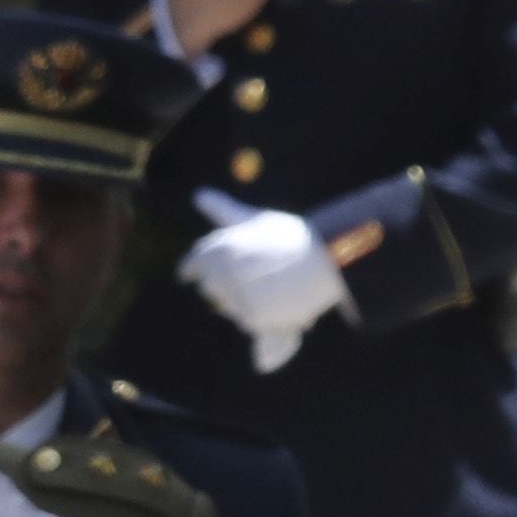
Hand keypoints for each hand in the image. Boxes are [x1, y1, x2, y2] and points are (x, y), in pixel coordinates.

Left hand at [177, 198, 349, 374]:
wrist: (330, 258)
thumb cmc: (293, 237)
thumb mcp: (256, 219)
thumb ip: (223, 210)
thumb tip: (197, 194)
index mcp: (221, 246)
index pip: (196, 262)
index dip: (190, 269)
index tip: (186, 276)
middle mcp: (224, 271)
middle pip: (210, 287)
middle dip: (224, 285)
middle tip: (252, 278)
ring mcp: (238, 295)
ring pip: (228, 306)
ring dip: (244, 300)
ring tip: (273, 286)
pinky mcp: (253, 317)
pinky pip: (246, 322)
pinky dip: (259, 317)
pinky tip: (279, 302)